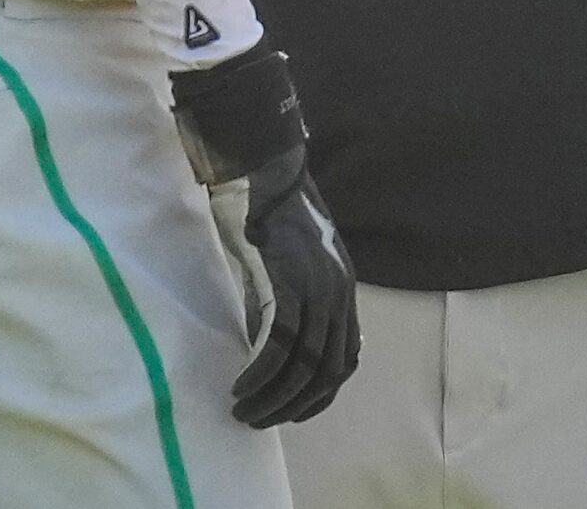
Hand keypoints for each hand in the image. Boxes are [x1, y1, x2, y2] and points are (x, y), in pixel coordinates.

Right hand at [171, 44, 361, 427]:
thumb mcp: (296, 258)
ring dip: (273, 397)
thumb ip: (295, 296)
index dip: (320, 396)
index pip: (346, 360)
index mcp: (344, 289)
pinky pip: (280, 343)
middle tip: (257, 420)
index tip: (290, 413)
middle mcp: (339, 292)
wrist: (267, 165)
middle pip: (327, 371)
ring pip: (304, 364)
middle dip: (292, 405)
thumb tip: (270, 339)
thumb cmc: (272, 209)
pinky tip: (240, 385)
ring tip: (242, 410)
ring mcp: (318, 287)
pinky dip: (261, 373)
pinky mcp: (290, 280)